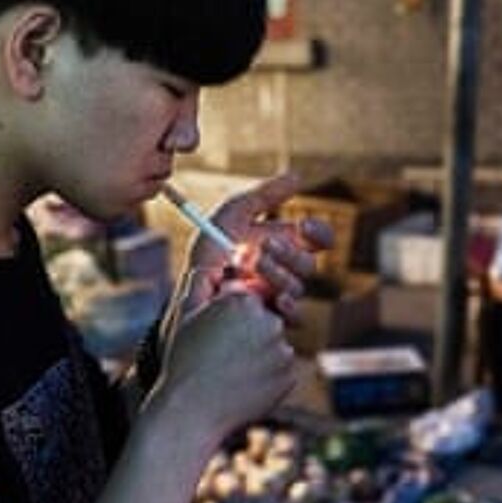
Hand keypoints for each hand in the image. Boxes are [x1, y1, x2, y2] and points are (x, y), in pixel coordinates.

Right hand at [152, 282, 296, 443]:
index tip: (221, 331)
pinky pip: (282, 369)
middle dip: (251, 333)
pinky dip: (269, 376)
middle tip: (225, 354)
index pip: (251, 297)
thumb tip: (214, 264)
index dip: (234, 315)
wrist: (191, 412)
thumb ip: (200, 282)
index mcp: (243, 302)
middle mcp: (268, 322)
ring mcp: (282, 350)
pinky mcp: (290, 376)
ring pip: (275, 344)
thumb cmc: (183, 363)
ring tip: (231, 372)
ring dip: (261, 354)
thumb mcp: (185, 315)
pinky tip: (243, 385)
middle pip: (267, 319)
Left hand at [180, 173, 333, 322]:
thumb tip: (298, 177)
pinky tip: (274, 301)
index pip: (312, 239)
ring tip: (249, 273)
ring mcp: (276, 301)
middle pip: (308, 262)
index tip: (306, 227)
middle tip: (265, 249)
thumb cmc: (204, 261)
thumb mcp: (227, 220)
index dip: (317, 232)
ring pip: (300, 286)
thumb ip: (261, 196)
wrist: (184, 305)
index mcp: (275, 247)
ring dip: (278, 275)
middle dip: (290, 253)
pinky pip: (296, 317)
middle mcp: (278, 274)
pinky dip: (288, 307)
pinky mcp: (271, 325)